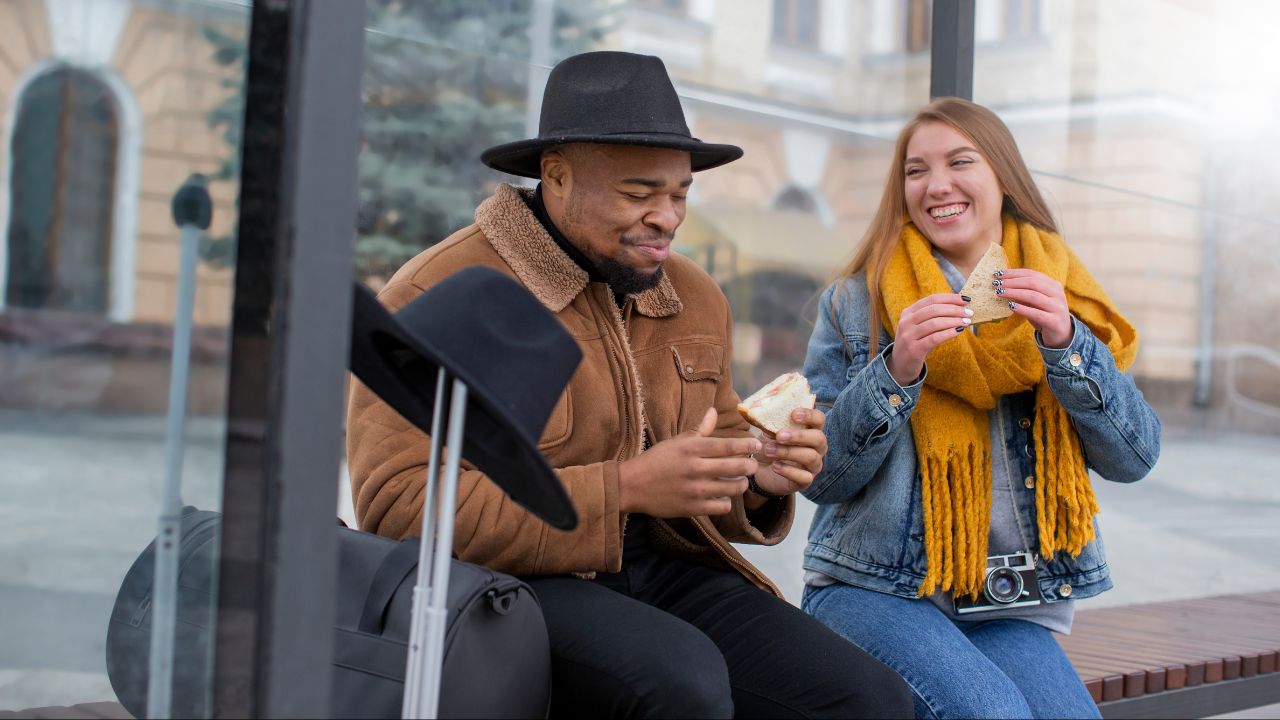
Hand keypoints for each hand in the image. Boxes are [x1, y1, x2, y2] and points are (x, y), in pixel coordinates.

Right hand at [618, 408, 760, 517]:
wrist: (631, 485)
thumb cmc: (656, 460)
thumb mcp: (677, 442)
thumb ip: (699, 429)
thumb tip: (713, 411)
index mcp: (692, 448)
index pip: (728, 445)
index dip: (747, 445)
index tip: (756, 445)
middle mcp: (695, 468)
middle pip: (736, 467)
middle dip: (750, 466)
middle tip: (752, 466)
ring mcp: (694, 490)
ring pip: (732, 488)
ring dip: (741, 485)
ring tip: (739, 482)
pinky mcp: (692, 508)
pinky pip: (721, 506)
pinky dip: (726, 502)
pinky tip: (722, 496)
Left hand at [750, 407, 827, 497]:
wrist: (761, 470)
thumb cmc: (770, 445)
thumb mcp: (768, 431)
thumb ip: (770, 420)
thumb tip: (760, 408)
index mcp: (811, 430)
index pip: (819, 419)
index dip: (810, 415)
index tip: (793, 414)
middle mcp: (817, 447)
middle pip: (819, 438)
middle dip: (799, 436)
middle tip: (779, 435)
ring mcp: (814, 465)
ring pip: (811, 457)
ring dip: (788, 452)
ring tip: (768, 450)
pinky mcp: (806, 480)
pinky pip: (804, 477)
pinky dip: (788, 470)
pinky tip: (774, 466)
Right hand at [886, 293, 971, 384]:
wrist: (900, 366)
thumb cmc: (915, 344)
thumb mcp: (919, 328)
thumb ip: (933, 317)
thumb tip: (959, 308)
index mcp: (908, 313)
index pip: (931, 299)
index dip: (950, 298)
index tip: (966, 299)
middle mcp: (906, 322)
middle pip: (934, 309)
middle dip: (954, 309)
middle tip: (969, 312)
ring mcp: (908, 336)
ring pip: (935, 323)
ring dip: (954, 320)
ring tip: (967, 322)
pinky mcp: (914, 349)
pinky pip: (935, 338)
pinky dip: (949, 333)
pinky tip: (959, 331)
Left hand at [993, 269, 1072, 347]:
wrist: (1062, 335)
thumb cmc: (1044, 315)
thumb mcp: (1034, 302)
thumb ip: (1024, 292)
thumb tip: (1002, 284)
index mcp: (1053, 285)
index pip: (1032, 274)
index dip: (1014, 273)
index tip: (998, 274)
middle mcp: (1057, 294)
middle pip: (1032, 282)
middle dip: (1012, 282)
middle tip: (996, 284)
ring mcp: (1057, 307)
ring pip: (1033, 296)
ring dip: (1014, 293)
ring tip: (999, 293)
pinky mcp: (1054, 321)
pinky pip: (1036, 313)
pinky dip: (1022, 309)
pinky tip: (1010, 306)